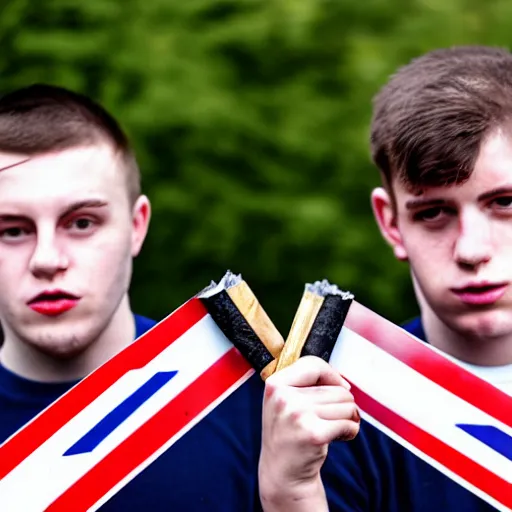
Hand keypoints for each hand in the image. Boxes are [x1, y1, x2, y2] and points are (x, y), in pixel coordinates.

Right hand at [259, 356, 359, 510]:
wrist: (282, 472)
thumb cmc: (289, 433)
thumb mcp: (284, 401)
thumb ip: (305, 383)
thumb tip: (343, 383)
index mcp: (275, 384)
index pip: (312, 364)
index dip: (331, 374)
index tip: (339, 386)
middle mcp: (284, 397)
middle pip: (337, 388)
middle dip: (342, 404)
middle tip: (330, 419)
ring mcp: (297, 415)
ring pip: (347, 405)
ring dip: (348, 418)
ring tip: (332, 428)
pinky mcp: (314, 434)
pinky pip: (350, 424)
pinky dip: (350, 432)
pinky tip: (337, 438)